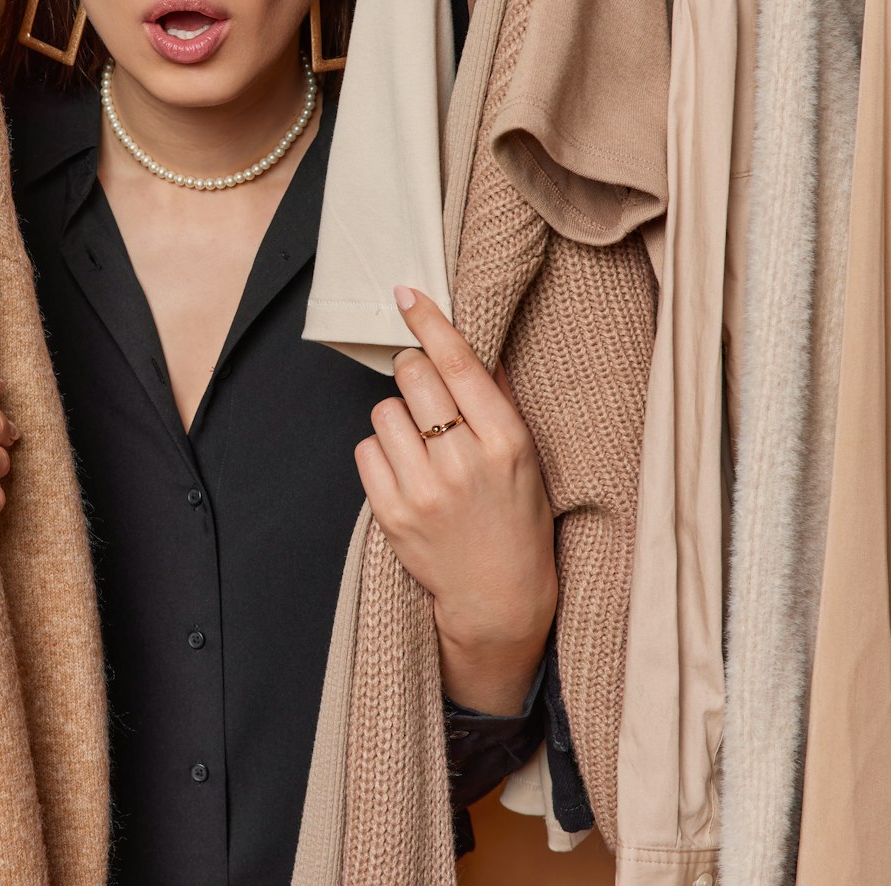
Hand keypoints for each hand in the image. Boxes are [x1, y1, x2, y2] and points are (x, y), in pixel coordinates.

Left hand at [354, 285, 557, 715]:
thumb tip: (473, 344)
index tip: (407, 294)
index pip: (460, 365)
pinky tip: (405, 472)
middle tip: (426, 395)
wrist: (500, 596)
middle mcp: (464, 462)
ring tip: (422, 448)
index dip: (430, 323)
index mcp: (506, 442)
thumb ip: (499, 401)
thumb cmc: (517, 518)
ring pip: (384, 412)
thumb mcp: (525, 457)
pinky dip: (380, 453)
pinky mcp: (392, 513)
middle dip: (414, 373)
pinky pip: (365, 450)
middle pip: (414, 377)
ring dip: (397, 419)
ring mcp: (425, 490)